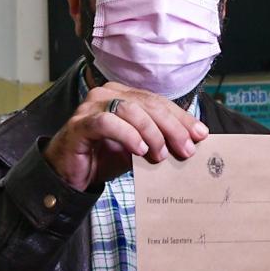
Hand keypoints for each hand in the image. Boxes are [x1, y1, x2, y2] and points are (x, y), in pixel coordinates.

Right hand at [44, 82, 209, 190]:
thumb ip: (159, 141)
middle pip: (148, 103)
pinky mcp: (80, 123)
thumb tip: (191, 143)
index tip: (201, 135)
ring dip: (151, 133)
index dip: (181, 117)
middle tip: (186, 149)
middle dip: (172, 127)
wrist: (68, 176)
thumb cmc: (103, 158)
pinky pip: (107, 123)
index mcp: (123, 95)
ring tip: (160, 155)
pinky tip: (139, 150)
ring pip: (130, 110)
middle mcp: (107, 94)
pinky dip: (127, 135)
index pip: (158, 101)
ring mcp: (92, 106)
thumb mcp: (138, 149)